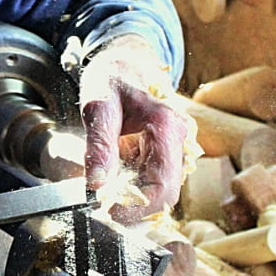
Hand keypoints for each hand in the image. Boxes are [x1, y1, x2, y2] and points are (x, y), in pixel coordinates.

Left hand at [78, 36, 187, 224]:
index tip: (108, 212)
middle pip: (166, 193)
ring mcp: (176, 148)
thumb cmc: (112, 79)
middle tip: (103, 209)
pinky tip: (115, 183)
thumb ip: (99, 146)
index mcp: (167, 126)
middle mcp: (179, 139)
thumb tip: (97, 185)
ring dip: (135, 200)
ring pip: (162, 190)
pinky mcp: (167, 153)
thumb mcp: (98, 107)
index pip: (163, 185)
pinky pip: (155, 180)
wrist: (124, 63)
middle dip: (136, 207)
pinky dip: (135, 188)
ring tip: (105, 193)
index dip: (138, 207)